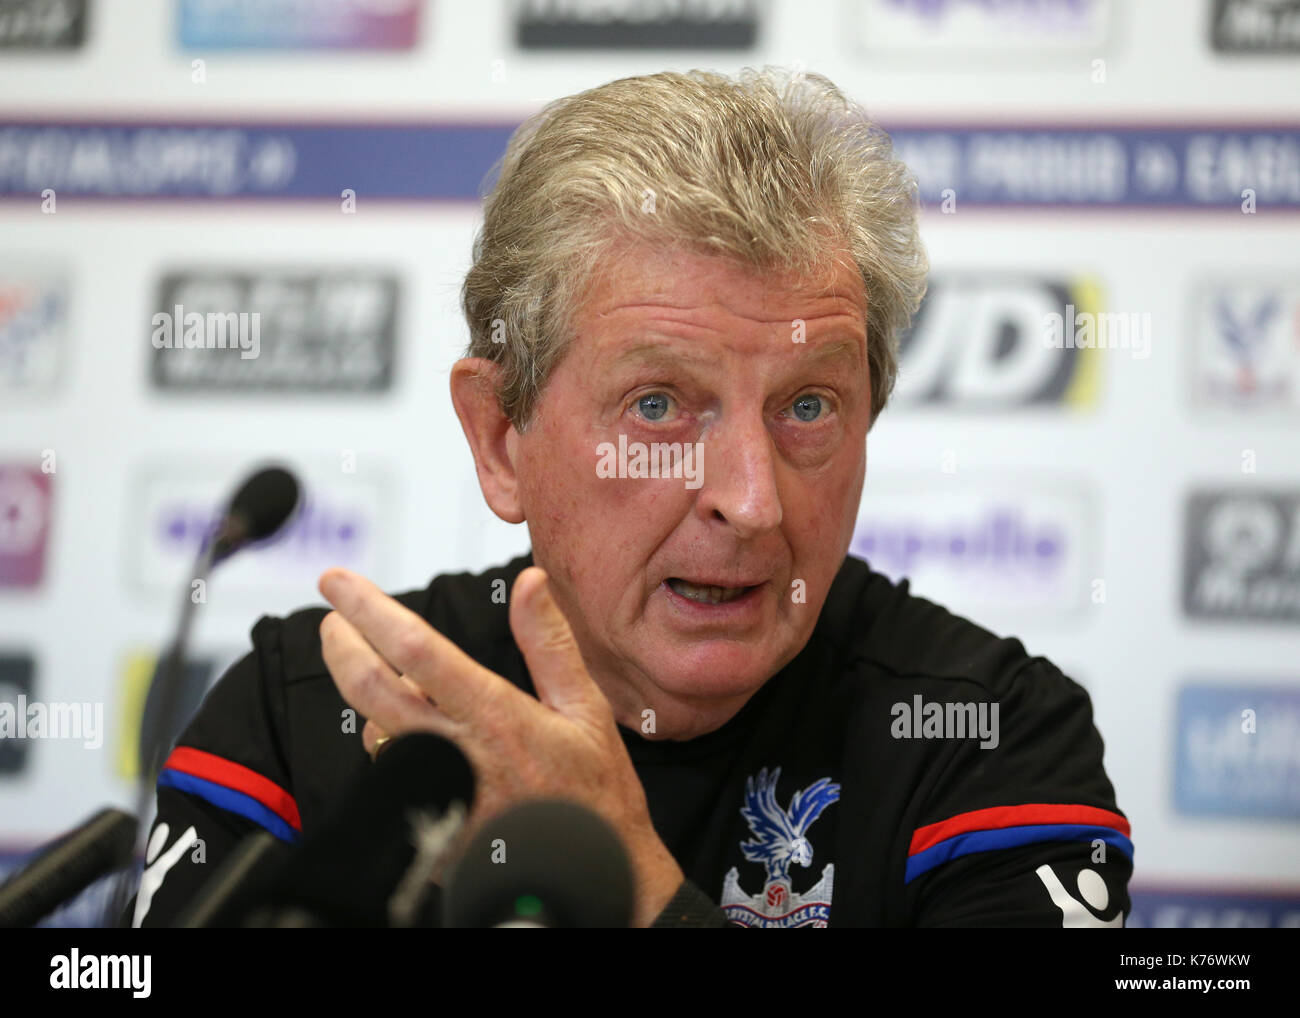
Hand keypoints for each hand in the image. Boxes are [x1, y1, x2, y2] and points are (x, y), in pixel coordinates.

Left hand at [317, 565, 683, 926]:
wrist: (594, 871)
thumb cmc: (595, 792)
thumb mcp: (584, 707)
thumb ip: (549, 642)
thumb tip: (530, 582)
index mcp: (497, 718)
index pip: (415, 650)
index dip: (368, 609)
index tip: (339, 582)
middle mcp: (458, 755)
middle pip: (370, 690)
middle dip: (341, 645)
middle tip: (334, 621)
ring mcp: (437, 794)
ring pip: (375, 733)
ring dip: (371, 700)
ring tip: (397, 682)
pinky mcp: (427, 827)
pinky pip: (391, 775)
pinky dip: (393, 744)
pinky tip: (418, 736)